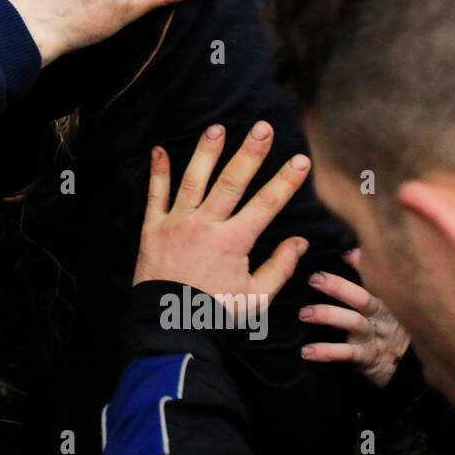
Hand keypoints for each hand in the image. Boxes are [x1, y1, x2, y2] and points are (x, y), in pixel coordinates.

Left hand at [135, 122, 310, 310]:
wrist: (170, 327)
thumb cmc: (217, 313)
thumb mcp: (256, 296)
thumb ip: (280, 266)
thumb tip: (299, 241)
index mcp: (234, 242)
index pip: (266, 204)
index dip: (285, 181)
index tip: (301, 159)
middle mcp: (206, 226)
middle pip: (232, 182)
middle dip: (250, 153)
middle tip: (263, 127)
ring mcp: (177, 224)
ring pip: (193, 180)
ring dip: (206, 152)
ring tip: (217, 128)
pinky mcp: (152, 229)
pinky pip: (155, 195)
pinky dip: (157, 172)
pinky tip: (158, 149)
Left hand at [300, 249, 409, 387]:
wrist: (405, 367)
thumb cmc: (384, 327)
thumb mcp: (381, 302)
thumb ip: (366, 276)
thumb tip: (348, 250)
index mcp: (384, 299)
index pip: (375, 278)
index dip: (362, 264)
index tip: (342, 253)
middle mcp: (383, 316)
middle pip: (363, 298)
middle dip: (338, 287)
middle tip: (313, 279)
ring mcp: (376, 337)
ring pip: (354, 323)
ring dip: (328, 315)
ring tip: (304, 313)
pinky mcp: (368, 358)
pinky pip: (347, 354)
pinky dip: (327, 352)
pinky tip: (307, 351)